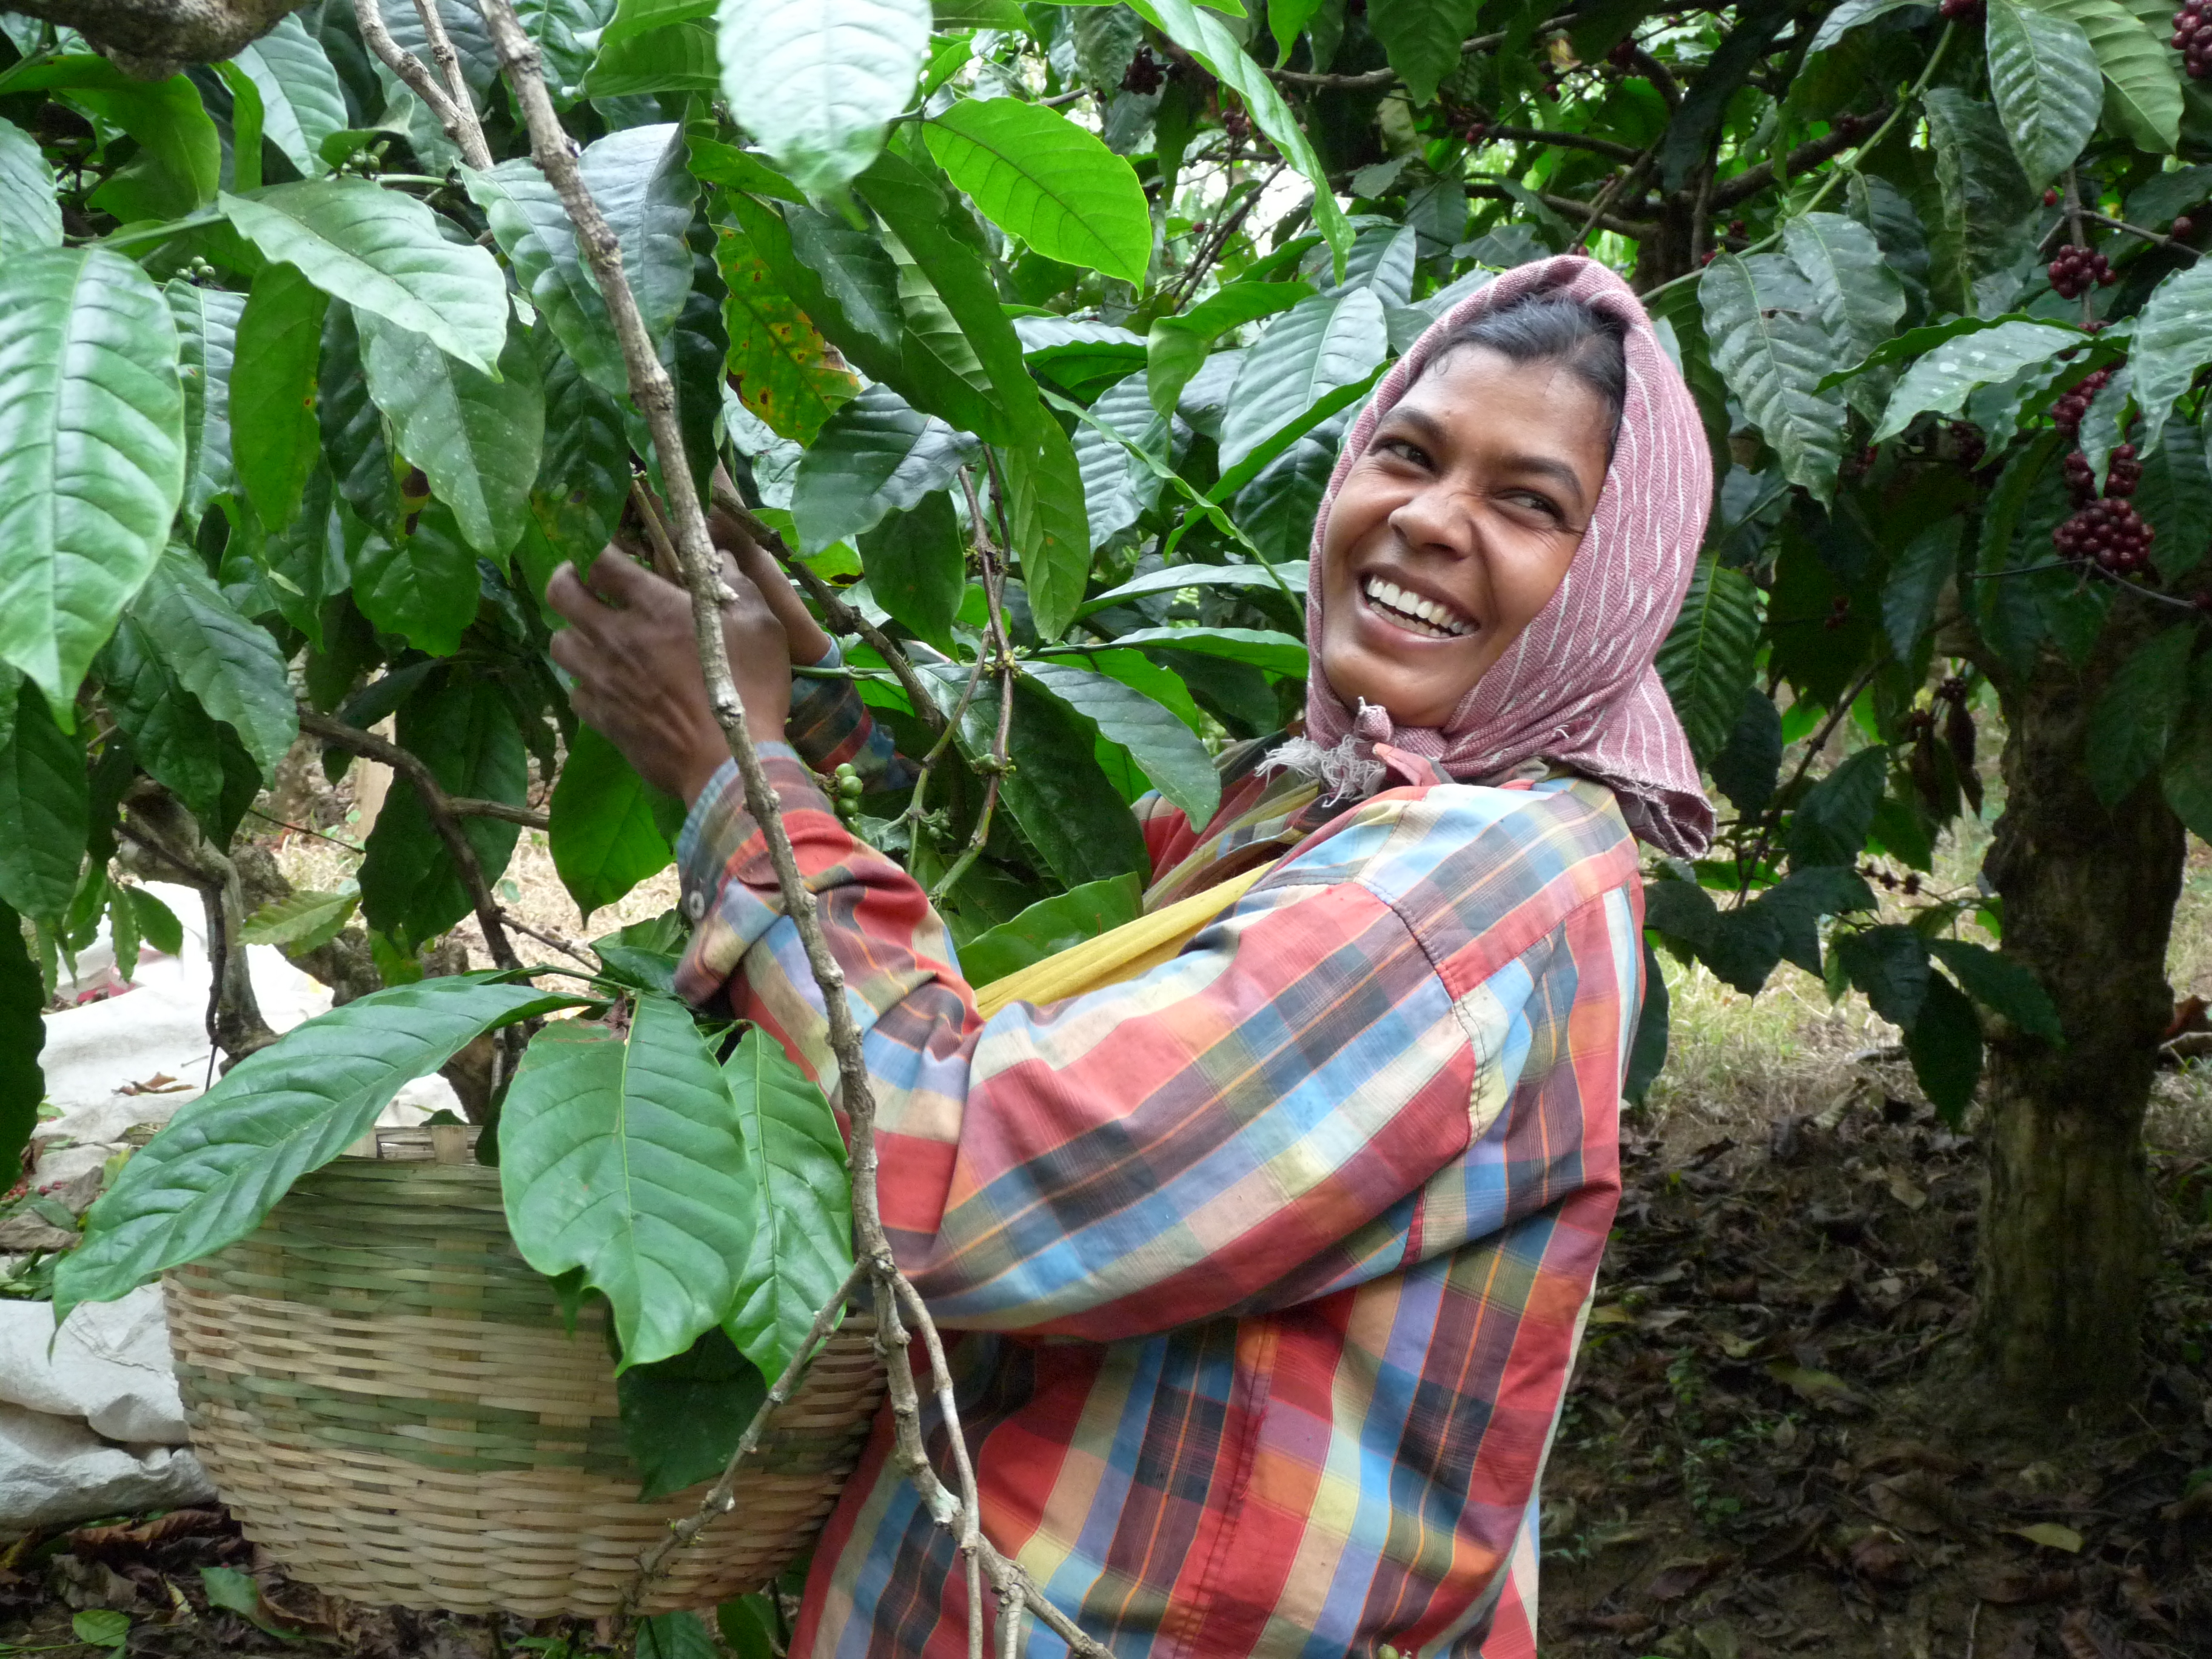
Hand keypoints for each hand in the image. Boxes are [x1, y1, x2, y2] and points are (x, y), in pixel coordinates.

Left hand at [547, 539, 794, 805]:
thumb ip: (736, 584)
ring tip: (596, 637)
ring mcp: (603, 679)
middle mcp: (616, 637)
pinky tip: (608, 684)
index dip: (598, 548)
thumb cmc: (751, 688)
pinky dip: (586, 683)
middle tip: (588, 584)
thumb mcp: (761, 624)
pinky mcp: (602, 718)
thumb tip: (721, 558)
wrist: (730, 764)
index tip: (612, 552)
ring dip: (574, 633)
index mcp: (652, 606)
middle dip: (568, 579)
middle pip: (559, 592)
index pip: (599, 559)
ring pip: (558, 642)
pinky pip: (575, 691)